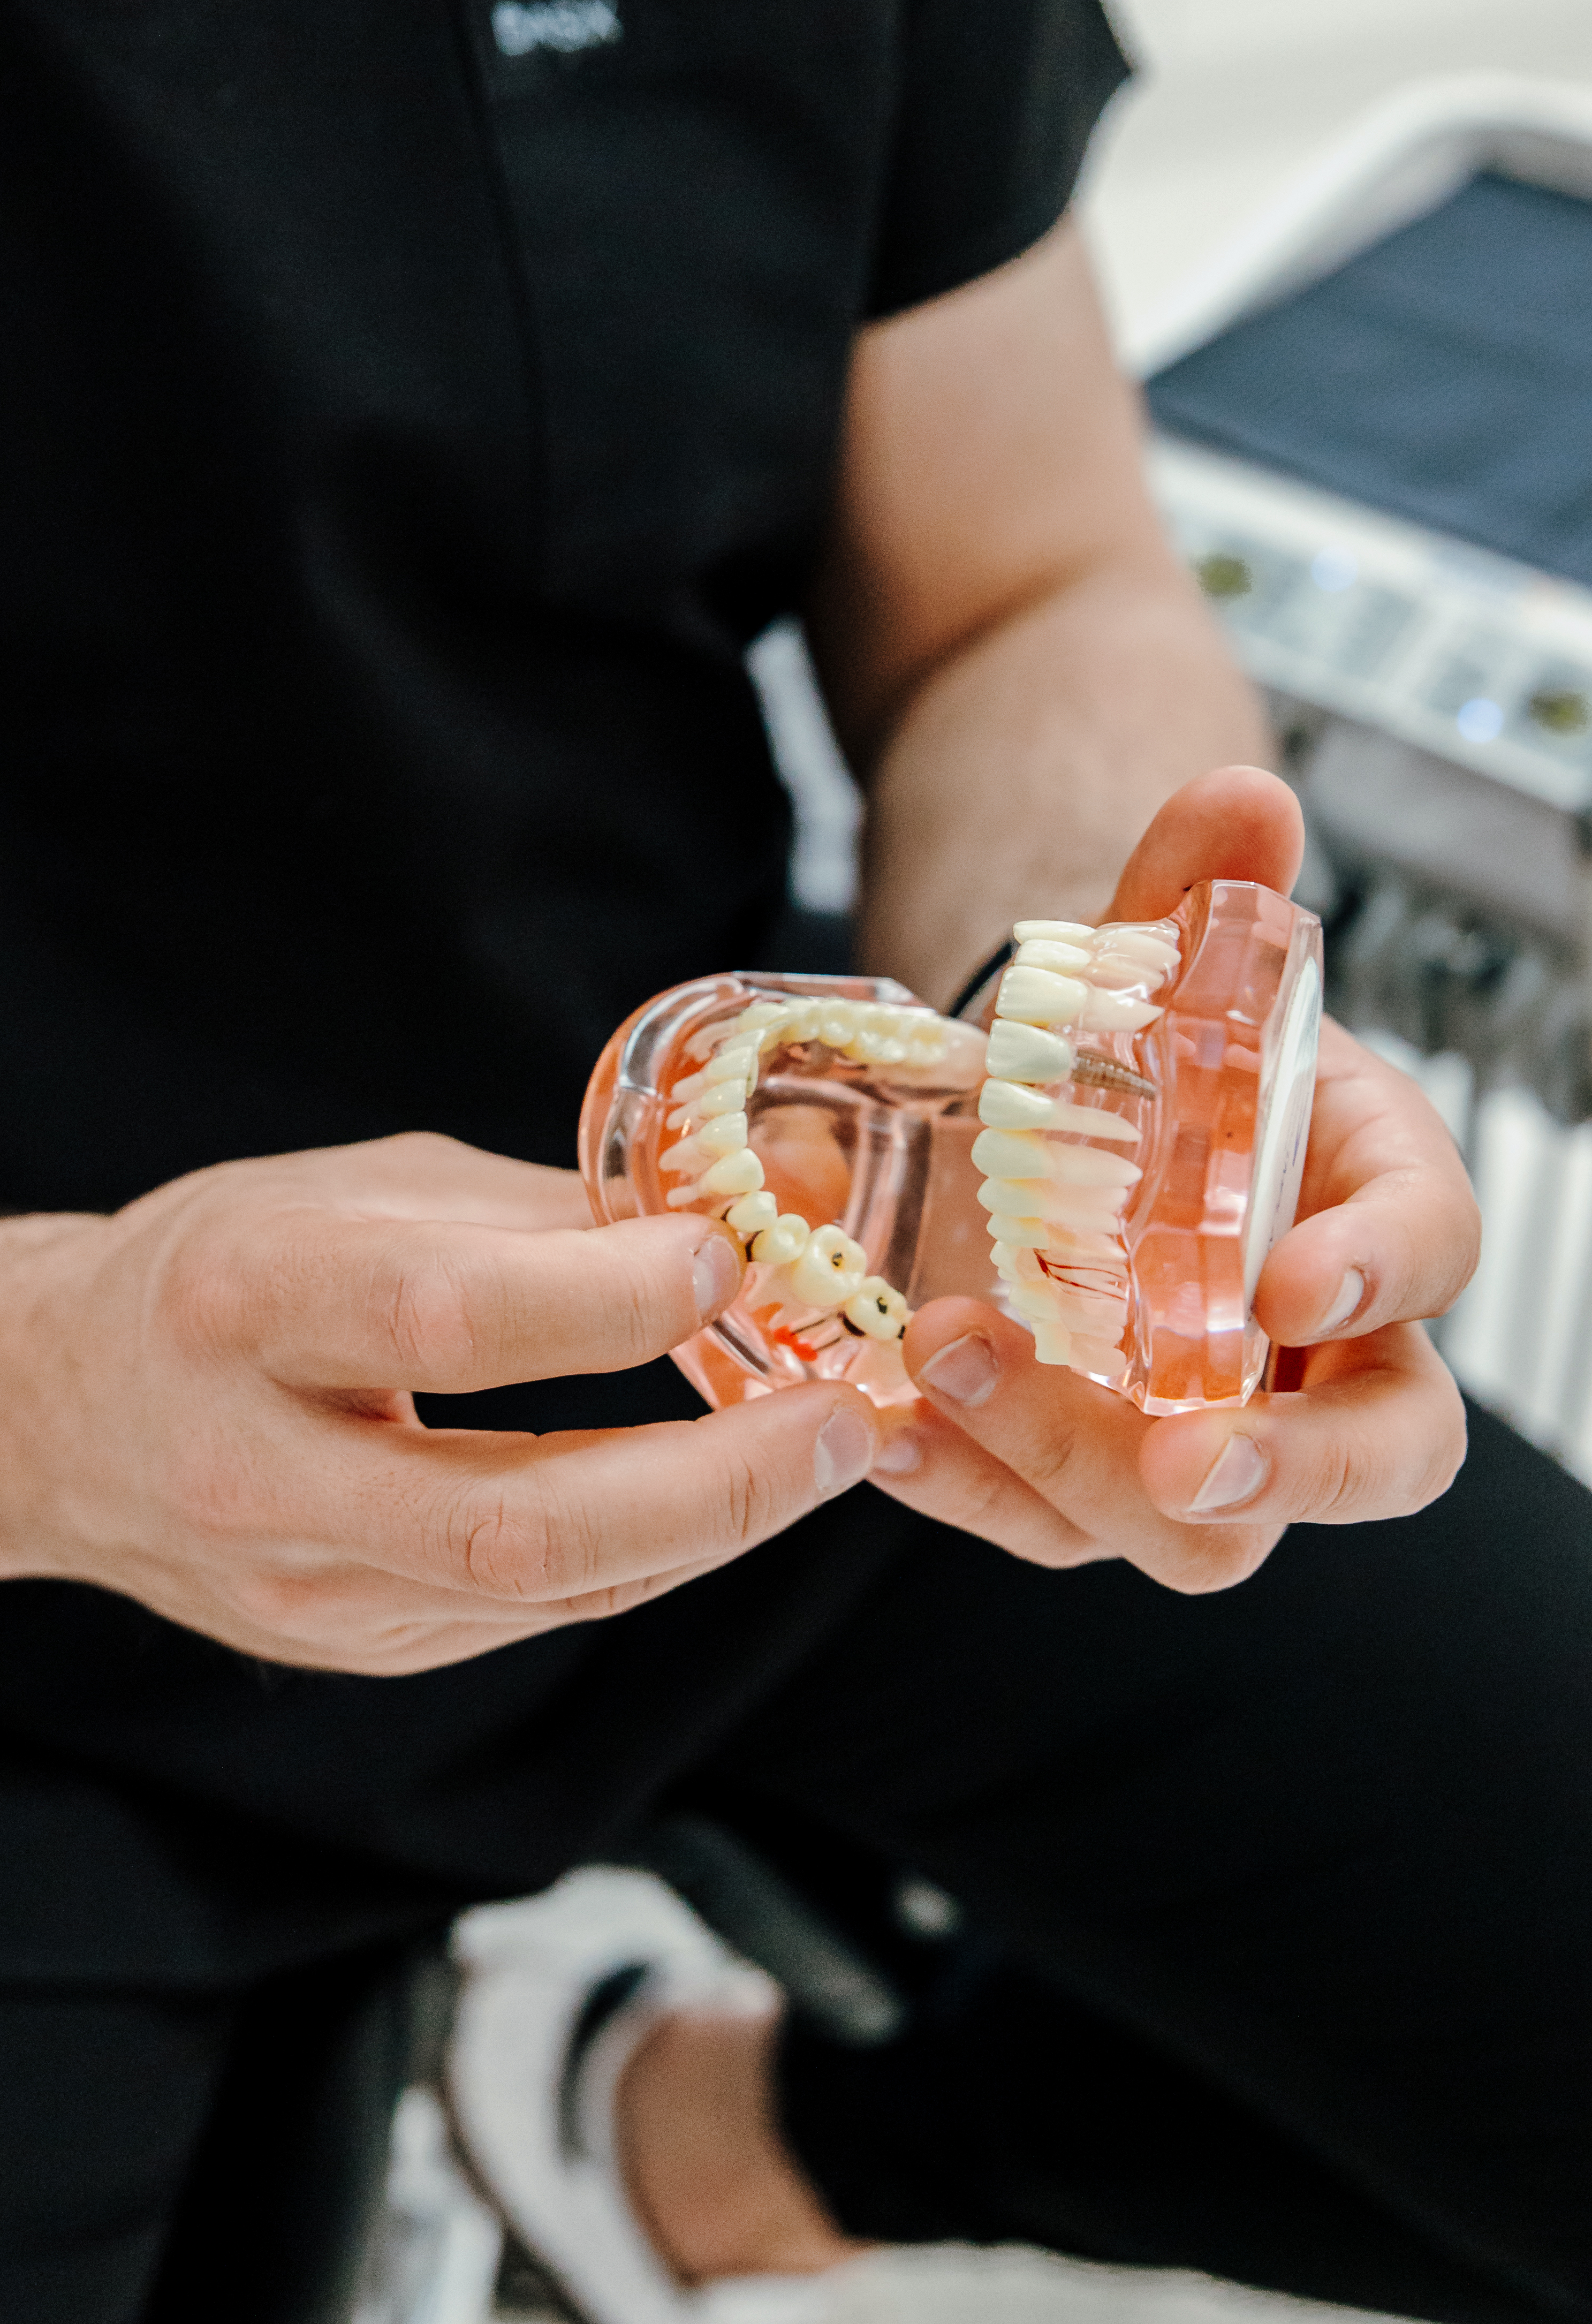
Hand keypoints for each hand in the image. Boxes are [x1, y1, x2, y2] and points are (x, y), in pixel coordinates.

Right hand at [0, 1134, 887, 1672]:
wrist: (52, 1412)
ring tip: (825, 1449)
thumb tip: (733, 1207)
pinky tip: (717, 1494)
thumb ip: (531, 1212)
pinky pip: (529, 1613)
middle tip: (841, 1418)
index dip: (606, 1298)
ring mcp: (297, 1585)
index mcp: (241, 1304)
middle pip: (512, 1517)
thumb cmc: (220, 1266)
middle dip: (712, 1479)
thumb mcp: (350, 1191)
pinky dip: (645, 1554)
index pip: (442, 1319)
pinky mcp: (343, 1649)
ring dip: (711, 1525)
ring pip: (542, 1587)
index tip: (731, 1256)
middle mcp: (255, 1464)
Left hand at [871, 767, 1477, 1590]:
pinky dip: (967, 1487)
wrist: (1068, 1116)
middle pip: (1366, 1458)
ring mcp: (1207, 1432)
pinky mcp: (1089, 1475)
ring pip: (1194, 1528)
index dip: (1386, 1274)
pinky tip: (888, 1425)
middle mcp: (1320, 1349)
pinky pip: (1050, 1521)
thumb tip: (1238, 795)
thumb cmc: (1161, 1053)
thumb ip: (1203, 885)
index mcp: (1376, 1203)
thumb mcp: (1170, 961)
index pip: (1435, 1253)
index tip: (1298, 1281)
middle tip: (1182, 1461)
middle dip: (1286, 1475)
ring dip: (1072, 1464)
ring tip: (947, 1366)